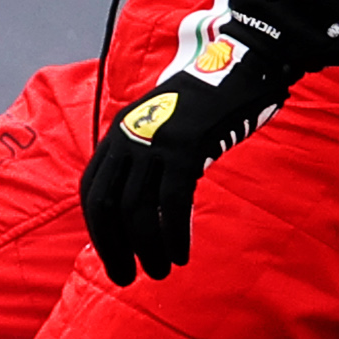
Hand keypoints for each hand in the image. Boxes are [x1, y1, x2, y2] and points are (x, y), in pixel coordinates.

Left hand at [81, 0, 338, 284]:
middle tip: (129, 278)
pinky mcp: (186, 146)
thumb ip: (150, 155)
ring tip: (161, 271)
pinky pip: (173, 203)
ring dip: (148, 248)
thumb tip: (145, 199)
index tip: (112, 257)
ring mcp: (156, 140)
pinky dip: (174, 234)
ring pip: (139, 210)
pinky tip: (183, 254)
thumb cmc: (212, 99)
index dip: (99, 229)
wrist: (245, 60)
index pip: (93, 191)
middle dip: (114, 247)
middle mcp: (129, 137)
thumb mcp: (169, 123)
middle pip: (107, 206)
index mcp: (119, 132)